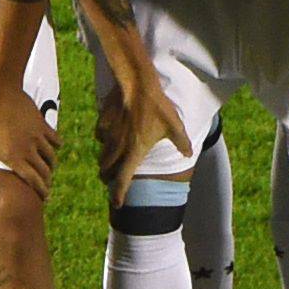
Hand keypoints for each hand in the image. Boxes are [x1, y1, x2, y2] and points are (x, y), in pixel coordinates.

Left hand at [0, 80, 59, 196]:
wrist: (0, 93)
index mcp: (14, 157)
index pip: (33, 180)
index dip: (41, 191)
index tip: (45, 198)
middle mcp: (29, 150)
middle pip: (45, 172)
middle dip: (47, 182)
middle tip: (47, 186)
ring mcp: (37, 137)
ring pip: (52, 157)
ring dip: (51, 165)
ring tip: (49, 168)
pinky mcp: (42, 125)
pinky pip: (55, 139)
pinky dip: (57, 145)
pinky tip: (56, 147)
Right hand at [95, 65, 190, 199]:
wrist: (136, 84)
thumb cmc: (157, 106)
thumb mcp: (174, 125)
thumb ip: (181, 142)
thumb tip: (188, 154)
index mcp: (135, 152)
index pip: (123, 180)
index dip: (119, 194)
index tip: (117, 204)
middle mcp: (119, 147)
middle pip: (106, 171)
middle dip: (108, 178)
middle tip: (112, 180)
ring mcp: (108, 135)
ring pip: (102, 156)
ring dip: (105, 163)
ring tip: (109, 164)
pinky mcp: (102, 122)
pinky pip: (100, 137)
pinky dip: (103, 141)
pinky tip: (109, 137)